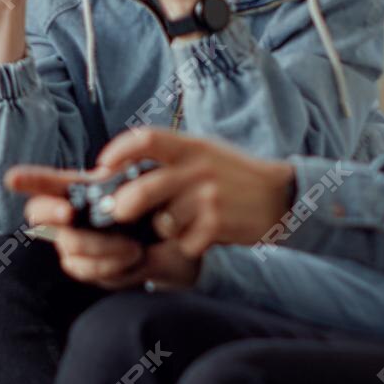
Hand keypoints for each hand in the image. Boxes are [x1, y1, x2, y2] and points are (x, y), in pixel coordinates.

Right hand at [7, 164, 201, 288]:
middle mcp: (72, 217)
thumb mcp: (149, 188)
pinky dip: (110, 263)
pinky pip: (85, 268)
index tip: (12, 179)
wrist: (184, 249)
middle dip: (50, 212)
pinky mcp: (88, 270)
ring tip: (134, 246)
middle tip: (68, 213)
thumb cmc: (163, 210)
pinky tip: (133, 257)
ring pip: (68, 245)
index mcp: (83, 190)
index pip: (49, 182)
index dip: (28, 180)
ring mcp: (76, 245)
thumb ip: (126, 178)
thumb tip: (105, 174)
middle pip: (39, 214)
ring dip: (102, 246)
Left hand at [88, 128, 296, 259]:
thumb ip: (170, 157)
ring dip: (165, 229)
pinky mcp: (218, 224)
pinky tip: (203, 236)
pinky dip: (187, 244)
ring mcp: (209, 197)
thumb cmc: (234, 175)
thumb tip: (120, 168)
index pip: (145, 139)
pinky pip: (185, 242)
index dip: (118, 152)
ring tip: (181, 224)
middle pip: (144, 189)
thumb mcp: (205, 153)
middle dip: (123, 206)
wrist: (281, 196)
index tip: (102, 166)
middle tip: (117, 214)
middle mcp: (199, 169)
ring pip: (164, 221)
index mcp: (192, 146)